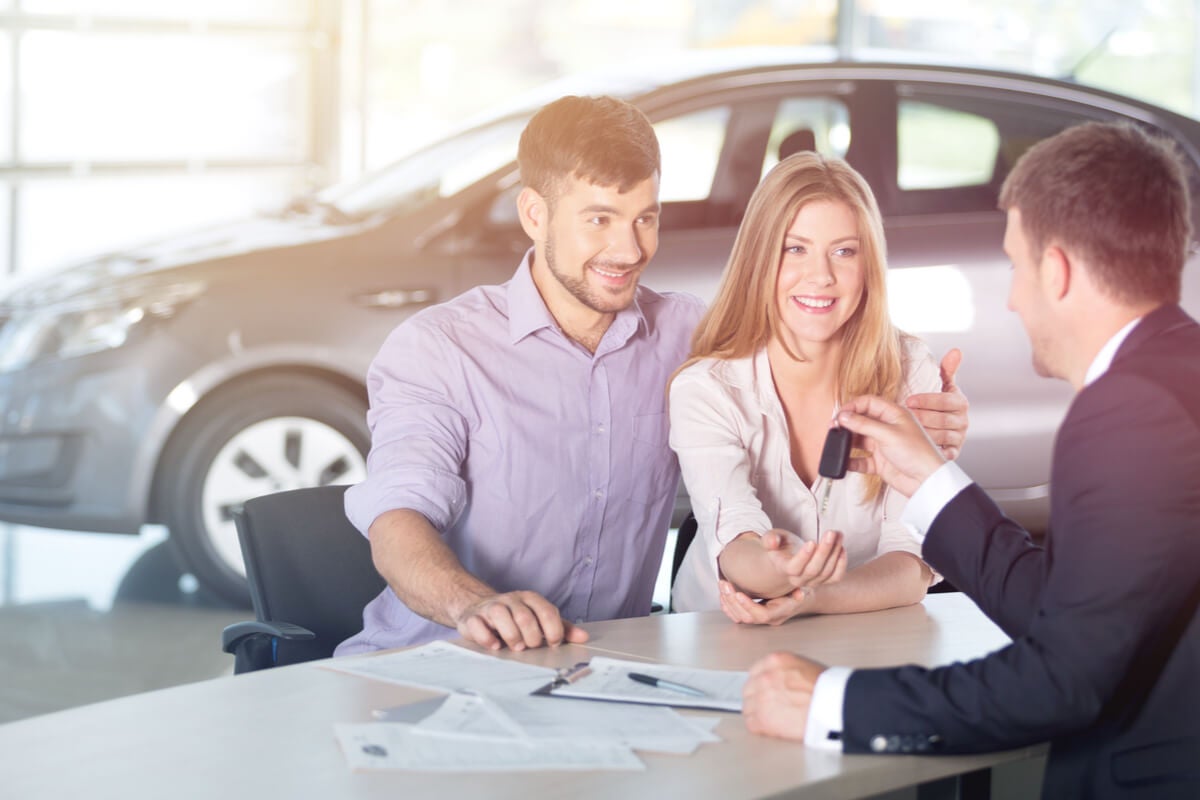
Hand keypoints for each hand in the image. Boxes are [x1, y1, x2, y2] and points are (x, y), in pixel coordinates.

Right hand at [453, 590, 588, 650]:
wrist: (479, 608)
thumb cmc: (514, 617)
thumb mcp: (538, 619)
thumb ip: (560, 627)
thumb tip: (583, 637)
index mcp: (530, 599)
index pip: (546, 611)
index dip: (553, 630)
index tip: (552, 644)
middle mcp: (511, 600)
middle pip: (525, 616)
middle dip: (531, 636)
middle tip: (531, 647)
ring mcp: (491, 607)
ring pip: (501, 615)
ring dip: (511, 635)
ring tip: (516, 647)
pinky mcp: (473, 618)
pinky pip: (478, 625)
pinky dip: (487, 638)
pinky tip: (495, 646)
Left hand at [718, 579, 814, 625]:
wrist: (801, 598)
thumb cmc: (801, 591)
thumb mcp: (803, 589)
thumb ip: (800, 591)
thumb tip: (800, 594)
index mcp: (780, 613)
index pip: (762, 615)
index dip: (749, 606)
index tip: (738, 593)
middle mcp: (769, 618)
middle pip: (747, 617)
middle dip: (733, 601)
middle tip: (725, 584)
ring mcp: (760, 617)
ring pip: (739, 616)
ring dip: (728, 601)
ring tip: (722, 584)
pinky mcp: (753, 613)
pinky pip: (736, 614)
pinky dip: (727, 605)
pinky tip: (722, 592)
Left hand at [743, 652, 826, 739]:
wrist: (835, 706)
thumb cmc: (829, 689)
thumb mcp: (805, 666)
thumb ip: (786, 671)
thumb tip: (781, 681)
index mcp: (775, 661)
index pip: (755, 672)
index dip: (761, 684)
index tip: (764, 691)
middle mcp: (765, 677)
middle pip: (749, 689)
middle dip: (757, 698)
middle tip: (769, 706)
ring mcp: (762, 698)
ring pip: (748, 707)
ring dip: (757, 713)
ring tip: (771, 719)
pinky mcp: (763, 719)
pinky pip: (751, 724)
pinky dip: (759, 727)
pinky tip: (770, 728)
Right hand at [761, 529, 846, 591]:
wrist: (787, 557)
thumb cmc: (780, 545)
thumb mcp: (772, 538)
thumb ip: (770, 539)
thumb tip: (772, 542)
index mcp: (783, 568)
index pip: (794, 568)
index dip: (803, 557)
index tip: (811, 541)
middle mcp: (797, 579)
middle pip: (813, 570)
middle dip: (824, 551)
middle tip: (831, 532)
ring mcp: (812, 582)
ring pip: (826, 572)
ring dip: (834, 552)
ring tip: (838, 534)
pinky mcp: (824, 581)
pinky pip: (835, 577)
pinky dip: (841, 564)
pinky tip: (842, 548)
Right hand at [837, 395, 945, 496]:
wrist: (926, 481)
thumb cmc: (918, 454)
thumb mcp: (889, 434)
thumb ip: (864, 424)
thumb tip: (844, 416)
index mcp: (894, 415)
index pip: (869, 403)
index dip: (853, 406)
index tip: (840, 414)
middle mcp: (888, 428)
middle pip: (861, 420)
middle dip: (847, 424)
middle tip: (834, 429)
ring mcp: (883, 445)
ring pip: (859, 440)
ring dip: (847, 442)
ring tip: (837, 444)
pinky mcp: (880, 462)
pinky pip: (861, 460)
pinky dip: (851, 461)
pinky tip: (844, 462)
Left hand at [905, 348, 968, 459]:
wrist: (944, 432)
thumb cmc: (939, 406)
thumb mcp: (944, 387)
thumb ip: (947, 370)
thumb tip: (956, 350)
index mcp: (960, 402)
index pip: (944, 400)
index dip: (926, 400)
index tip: (909, 400)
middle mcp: (963, 420)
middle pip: (942, 419)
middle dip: (921, 418)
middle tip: (903, 417)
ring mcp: (960, 437)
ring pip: (941, 436)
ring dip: (924, 435)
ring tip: (905, 433)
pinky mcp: (954, 452)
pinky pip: (946, 453)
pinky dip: (935, 452)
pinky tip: (921, 450)